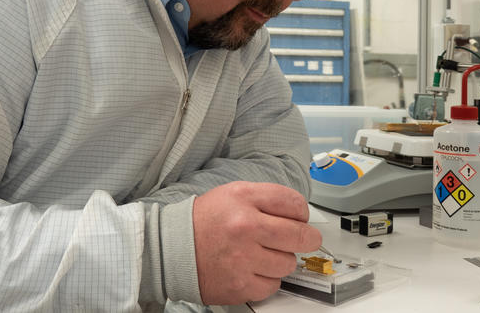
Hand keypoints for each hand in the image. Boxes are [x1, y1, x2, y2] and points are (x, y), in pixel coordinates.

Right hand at [192, 181, 321, 304]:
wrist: (172, 248)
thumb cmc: (204, 221)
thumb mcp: (234, 193)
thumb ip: (267, 198)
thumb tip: (299, 214)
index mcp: (244, 199)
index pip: (294, 203)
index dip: (301, 212)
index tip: (299, 218)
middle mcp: (245, 227)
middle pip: (300, 236)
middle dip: (307, 238)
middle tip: (303, 239)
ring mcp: (243, 259)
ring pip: (288, 263)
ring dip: (281, 260)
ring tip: (263, 253)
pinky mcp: (240, 285)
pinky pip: (273, 285)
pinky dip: (267, 279)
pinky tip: (253, 269)